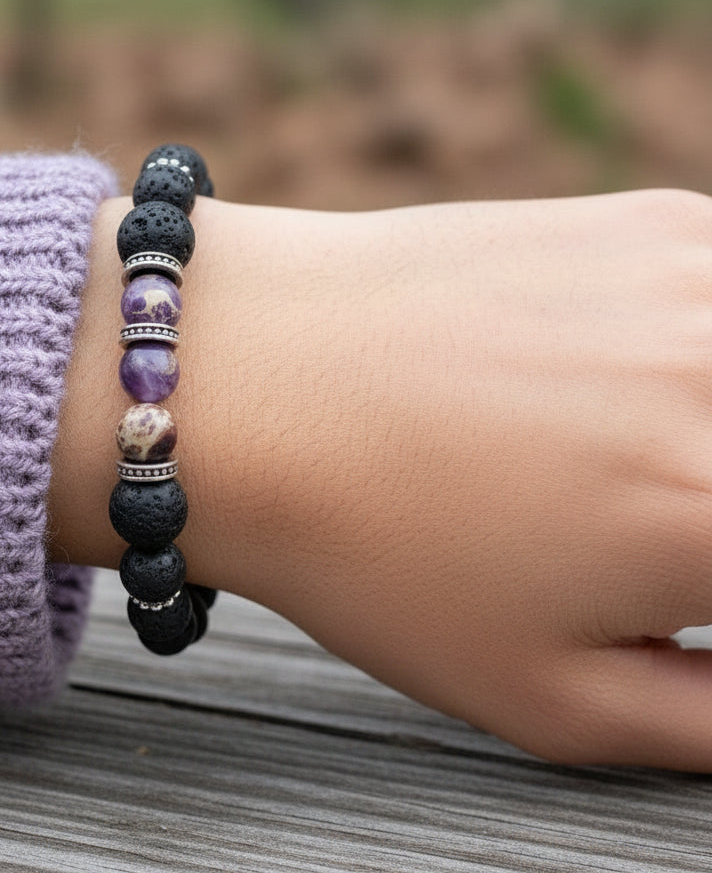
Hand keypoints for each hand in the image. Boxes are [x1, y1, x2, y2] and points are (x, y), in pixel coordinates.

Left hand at [49, 188, 711, 769]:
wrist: (250, 378)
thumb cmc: (372, 548)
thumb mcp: (546, 697)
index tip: (686, 586)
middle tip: (663, 535)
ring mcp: (708, 275)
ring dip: (705, 433)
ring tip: (629, 472)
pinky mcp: (660, 218)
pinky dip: (710, 356)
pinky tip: (644, 389)